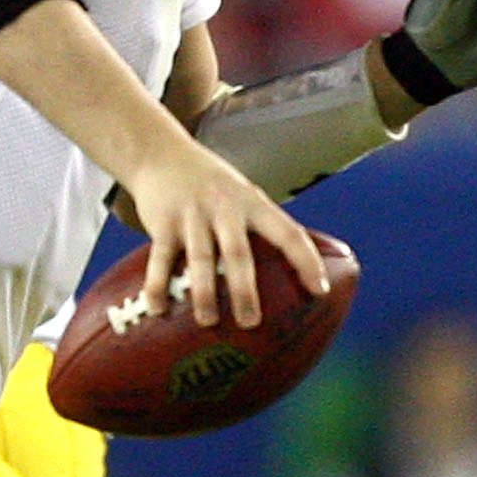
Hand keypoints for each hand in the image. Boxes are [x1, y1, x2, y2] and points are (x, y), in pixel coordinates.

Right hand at [123, 132, 324, 330]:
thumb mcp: (241, 194)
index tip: (319, 290)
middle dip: (245, 290)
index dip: (306, 261)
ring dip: (204, 293)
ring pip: (200, 259)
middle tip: (250, 322)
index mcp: (253, 203)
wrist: (161, 153)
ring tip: (208, 321)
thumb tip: (282, 273)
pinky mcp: (163, 222)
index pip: (288, 233)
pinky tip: (158, 309)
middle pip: (238, 253)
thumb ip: (256, 226)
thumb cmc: (209, 183)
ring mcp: (193, 215)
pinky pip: (160, 258)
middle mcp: (226, 208)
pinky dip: (157, 285)